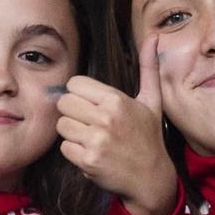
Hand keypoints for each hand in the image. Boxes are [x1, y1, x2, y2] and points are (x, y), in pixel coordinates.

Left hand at [56, 33, 177, 214]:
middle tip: (89, 122)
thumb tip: (153, 37)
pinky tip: (91, 153)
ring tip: (91, 137)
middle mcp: (106, 118)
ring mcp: (96, 140)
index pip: (74, 84)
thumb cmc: (149, 136)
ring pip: (61, 125)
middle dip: (73, 112)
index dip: (80, 94)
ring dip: (72, 133)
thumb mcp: (151, 101)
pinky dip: (73, 152)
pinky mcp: (88, 160)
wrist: (151, 177)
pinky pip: (64, 147)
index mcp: (117, 100)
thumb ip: (148, 68)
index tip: (92, 104)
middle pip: (64, 103)